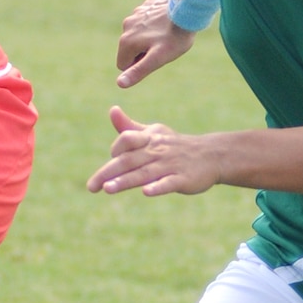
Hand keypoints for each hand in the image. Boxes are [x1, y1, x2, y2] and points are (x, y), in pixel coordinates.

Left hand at [87, 106, 219, 197]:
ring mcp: (171, 165)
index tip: (111, 161)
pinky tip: (146, 192)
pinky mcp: (183, 179)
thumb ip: (130, 127)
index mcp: (149, 138)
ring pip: (144, 173)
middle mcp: (157, 150)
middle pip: (129, 160)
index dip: (116, 150)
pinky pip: (169, 183)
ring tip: (108, 188)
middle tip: (91, 187)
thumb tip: (112, 110)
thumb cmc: (176, 146)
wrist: (211, 155)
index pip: (126, 140)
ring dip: (126, 181)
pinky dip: (158, 187)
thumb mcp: (153, 134)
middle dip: (108, 173)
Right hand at [116, 0, 196, 88]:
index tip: (155, 57)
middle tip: (163, 47)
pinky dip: (154, 24)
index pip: (123, 65)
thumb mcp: (157, 59)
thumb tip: (119, 84)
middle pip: (130, 49)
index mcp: (126, 41)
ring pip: (138, 34)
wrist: (188, 11)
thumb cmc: (174, 38)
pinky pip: (146, 20)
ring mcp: (136, 13)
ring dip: (148, 37)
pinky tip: (167, 23)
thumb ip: (138, 71)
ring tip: (166, 35)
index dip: (140, 65)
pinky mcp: (147, 5)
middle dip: (143, 51)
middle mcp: (126, 26)